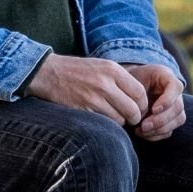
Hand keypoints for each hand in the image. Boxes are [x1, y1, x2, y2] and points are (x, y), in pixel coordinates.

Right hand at [24, 53, 149, 125]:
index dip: (143, 104)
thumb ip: (121, 79)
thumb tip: (140, 99)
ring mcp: (94, 98)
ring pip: (120, 120)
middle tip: (129, 118)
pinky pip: (104, 124)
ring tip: (112, 117)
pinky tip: (101, 119)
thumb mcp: (102, 66)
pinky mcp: (83, 110)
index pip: (140, 92)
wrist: (49, 73)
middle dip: (134, 117)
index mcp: (112, 70)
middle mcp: (105, 83)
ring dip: (119, 122)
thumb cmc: (78, 70)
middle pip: (133, 109)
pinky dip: (106, 125)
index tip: (139, 108)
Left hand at [120, 59, 186, 141]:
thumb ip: (136, 90)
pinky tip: (142, 133)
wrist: (128, 87)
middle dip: (161, 120)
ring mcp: (175, 106)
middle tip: (144, 126)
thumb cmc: (130, 80)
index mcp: (166, 76)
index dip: (168, 100)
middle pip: (178, 107)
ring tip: (141, 130)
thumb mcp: (131, 77)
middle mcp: (175, 92)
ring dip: (159, 129)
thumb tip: (141, 111)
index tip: (154, 110)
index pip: (176, 87)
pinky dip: (156, 135)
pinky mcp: (171, 120)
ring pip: (177, 120)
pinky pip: (169, 131)